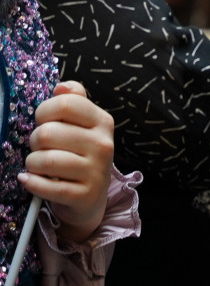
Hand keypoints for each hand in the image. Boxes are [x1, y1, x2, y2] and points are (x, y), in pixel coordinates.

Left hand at [23, 82, 114, 243]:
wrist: (90, 198)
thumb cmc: (79, 155)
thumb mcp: (82, 126)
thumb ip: (73, 102)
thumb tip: (61, 87)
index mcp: (102, 122)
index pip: (64, 104)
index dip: (44, 111)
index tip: (45, 121)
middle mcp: (103, 144)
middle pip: (48, 133)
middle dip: (35, 142)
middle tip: (41, 148)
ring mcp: (96, 171)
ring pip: (44, 160)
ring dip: (32, 164)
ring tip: (37, 165)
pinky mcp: (84, 195)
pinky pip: (46, 187)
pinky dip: (31, 183)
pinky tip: (30, 180)